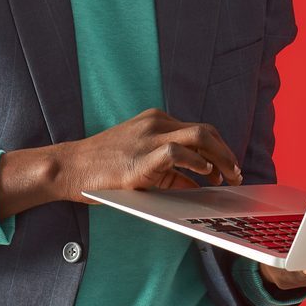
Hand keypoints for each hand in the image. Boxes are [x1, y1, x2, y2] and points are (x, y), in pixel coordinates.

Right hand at [56, 108, 242, 204]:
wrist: (70, 167)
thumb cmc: (102, 169)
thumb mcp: (140, 163)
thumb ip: (169, 171)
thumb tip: (197, 184)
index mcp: (155, 121)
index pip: (199, 130)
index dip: (220, 148)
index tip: (229, 167)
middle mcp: (155, 123)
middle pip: (205, 131)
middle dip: (226, 153)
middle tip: (236, 173)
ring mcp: (148, 137)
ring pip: (199, 136)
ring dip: (220, 157)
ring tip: (228, 176)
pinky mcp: (141, 157)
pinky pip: (177, 152)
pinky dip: (196, 162)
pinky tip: (203, 174)